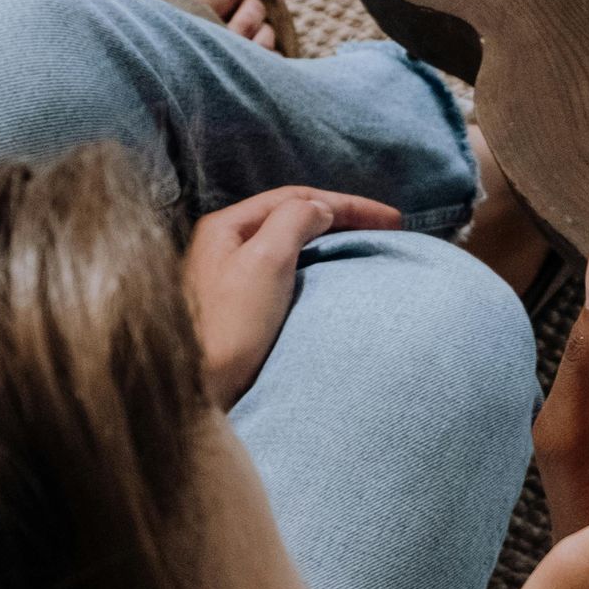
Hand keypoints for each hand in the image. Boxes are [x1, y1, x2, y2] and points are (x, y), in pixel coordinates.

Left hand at [183, 188, 400, 408]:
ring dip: (330, 241)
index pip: (295, 199)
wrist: (197, 389)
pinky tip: (333, 276)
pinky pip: (287, 271)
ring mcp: (231, 275)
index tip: (392, 220)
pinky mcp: (241, 306)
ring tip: (366, 248)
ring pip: (291, 244)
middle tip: (387, 229)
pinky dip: (317, 266)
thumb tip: (321, 210)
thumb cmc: (229, 327)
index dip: (347, 204)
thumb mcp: (265, 261)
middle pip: (292, 217)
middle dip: (342, 218)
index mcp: (226, 227)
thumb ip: (294, 222)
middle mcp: (225, 244)